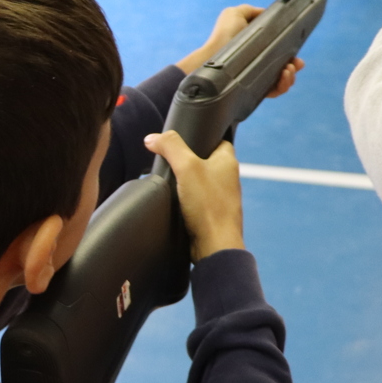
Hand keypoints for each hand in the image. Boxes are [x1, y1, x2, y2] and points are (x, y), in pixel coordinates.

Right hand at [143, 131, 243, 259]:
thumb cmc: (207, 205)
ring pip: (202, 182)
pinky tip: (176, 203)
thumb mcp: (186, 167)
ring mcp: (222, 198)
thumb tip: (152, 138)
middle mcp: (229, 179)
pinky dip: (188, 201)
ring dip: (187, 183)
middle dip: (189, 161)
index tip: (184, 140)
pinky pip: (199, 201)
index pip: (218, 140)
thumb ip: (170, 147)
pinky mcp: (213, 214)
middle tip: (172, 162)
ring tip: (172, 183)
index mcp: (228, 162)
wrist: (214, 245)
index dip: (202, 138)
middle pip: (207, 161)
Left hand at [176, 4, 304, 97]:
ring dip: (291, 76)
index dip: (291, 51)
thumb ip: (253, 12)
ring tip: (287, 69)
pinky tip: (283, 77)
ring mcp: (259, 77)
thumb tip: (268, 16)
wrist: (213, 55)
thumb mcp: (236, 14)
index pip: (282, 51)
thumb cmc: (222, 35)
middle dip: (295, 65)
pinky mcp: (256, 90)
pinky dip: (283, 86)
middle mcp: (261, 63)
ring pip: (285, 80)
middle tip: (294, 63)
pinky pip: (276, 91)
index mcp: (260, 47)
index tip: (295, 53)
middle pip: (288, 67)